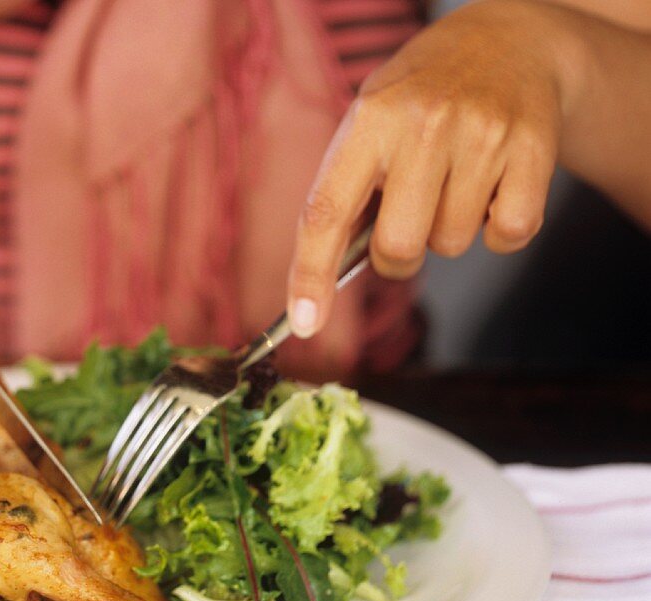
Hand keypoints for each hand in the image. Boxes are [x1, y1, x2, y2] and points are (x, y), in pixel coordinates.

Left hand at [285, 0, 582, 337]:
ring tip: (454, 181)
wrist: (512, 40)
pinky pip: (509, 236)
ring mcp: (482, 136)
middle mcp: (424, 125)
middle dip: (395, 257)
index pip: (325, 211)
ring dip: (448, 232)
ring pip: (452, 245)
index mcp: (369, 121)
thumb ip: (348, 188)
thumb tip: (327, 276)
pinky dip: (499, 231)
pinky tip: (493, 190)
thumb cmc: (423, 96)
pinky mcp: (533, 149)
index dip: (310, 274)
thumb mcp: (371, 121)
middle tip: (405, 222)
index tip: (304, 323)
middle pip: (398, 247)